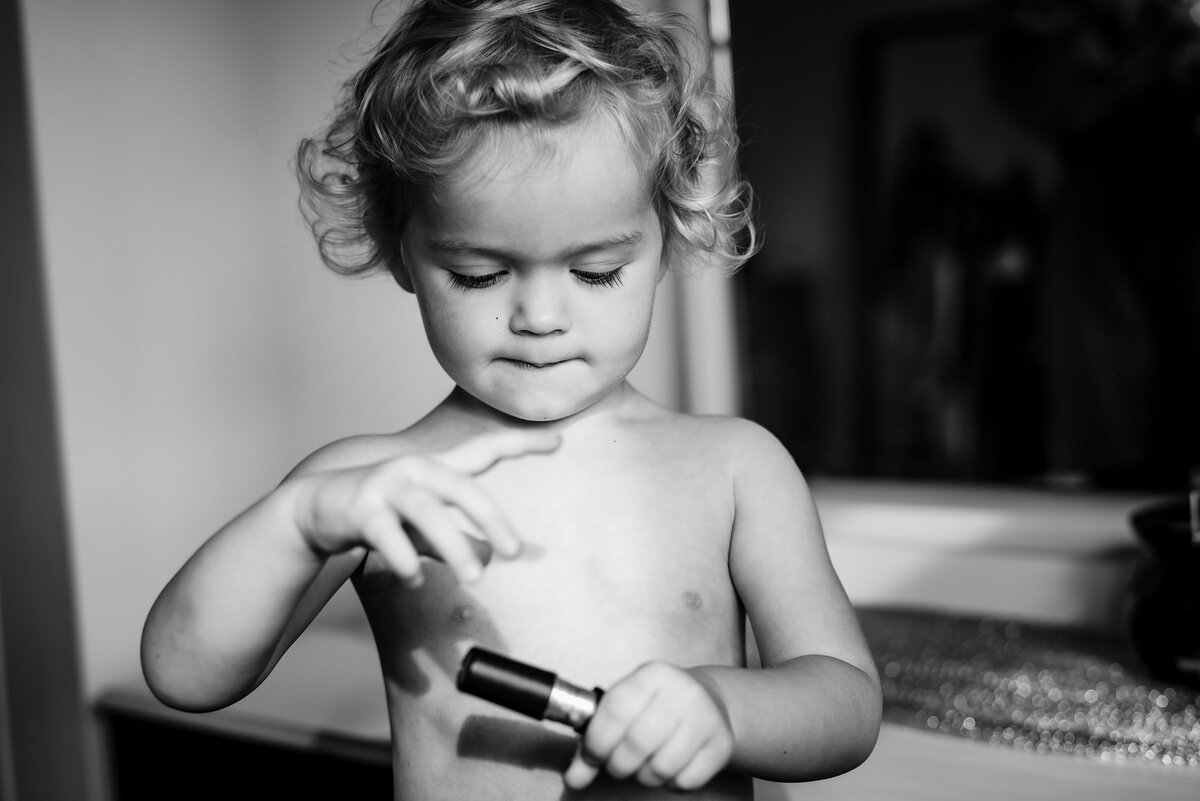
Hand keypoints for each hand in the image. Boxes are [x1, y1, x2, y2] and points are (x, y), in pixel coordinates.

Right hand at [292, 429, 559, 585]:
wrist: (314, 508)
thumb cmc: (380, 514)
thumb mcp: (424, 527)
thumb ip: (457, 537)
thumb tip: (493, 556)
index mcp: (437, 469)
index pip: (485, 450)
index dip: (521, 444)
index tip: (558, 441)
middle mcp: (416, 470)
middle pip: (462, 488)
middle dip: (491, 518)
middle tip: (515, 552)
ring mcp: (387, 486)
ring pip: (427, 512)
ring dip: (453, 545)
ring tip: (474, 576)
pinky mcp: (360, 508)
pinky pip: (387, 534)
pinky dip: (404, 557)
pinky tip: (415, 578)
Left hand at [564, 662, 734, 791]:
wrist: (711, 701)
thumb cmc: (658, 705)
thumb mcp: (627, 707)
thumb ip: (596, 741)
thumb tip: (573, 778)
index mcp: (653, 675)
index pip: (616, 711)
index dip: (597, 742)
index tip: (593, 756)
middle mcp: (682, 692)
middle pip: (636, 744)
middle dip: (619, 765)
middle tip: (619, 763)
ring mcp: (705, 718)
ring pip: (661, 768)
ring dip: (645, 776)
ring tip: (646, 763)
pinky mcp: (721, 744)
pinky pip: (685, 781)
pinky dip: (671, 783)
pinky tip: (672, 765)